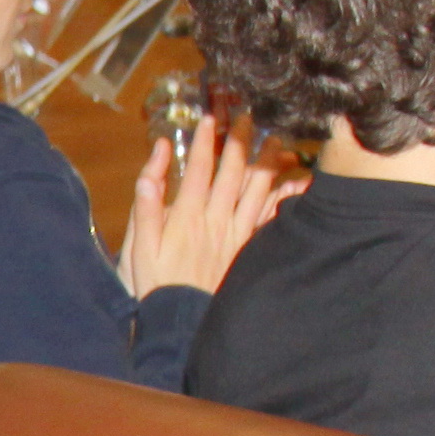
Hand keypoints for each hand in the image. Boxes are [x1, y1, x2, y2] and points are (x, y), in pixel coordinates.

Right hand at [116, 117, 292, 301]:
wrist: (181, 320)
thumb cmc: (154, 282)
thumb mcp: (139, 244)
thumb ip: (147, 203)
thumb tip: (156, 162)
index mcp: (187, 215)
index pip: (199, 169)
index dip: (205, 140)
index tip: (211, 116)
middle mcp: (215, 220)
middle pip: (233, 173)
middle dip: (239, 141)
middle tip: (248, 115)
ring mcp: (235, 234)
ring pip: (256, 191)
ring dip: (266, 163)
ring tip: (276, 140)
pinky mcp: (246, 248)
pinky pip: (269, 218)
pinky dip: (283, 200)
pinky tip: (295, 185)